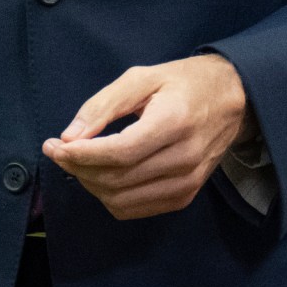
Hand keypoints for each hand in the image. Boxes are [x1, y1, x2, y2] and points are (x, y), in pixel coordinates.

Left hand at [43, 54, 253, 219]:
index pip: (119, 153)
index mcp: (175, 121)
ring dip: (90, 184)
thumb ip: (103, 105)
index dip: (81, 155)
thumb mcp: (142, 78)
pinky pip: (134, 209)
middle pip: (117, 179)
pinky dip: (109, 197)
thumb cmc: (182, 84)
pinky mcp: (184, 196)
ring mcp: (187, 182)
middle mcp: (185, 157)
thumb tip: (69, 136)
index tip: (55, 145)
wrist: (231, 100)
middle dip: (77, 168)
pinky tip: (101, 174)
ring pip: (122, 200)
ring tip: (78, 161)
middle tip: (59, 150)